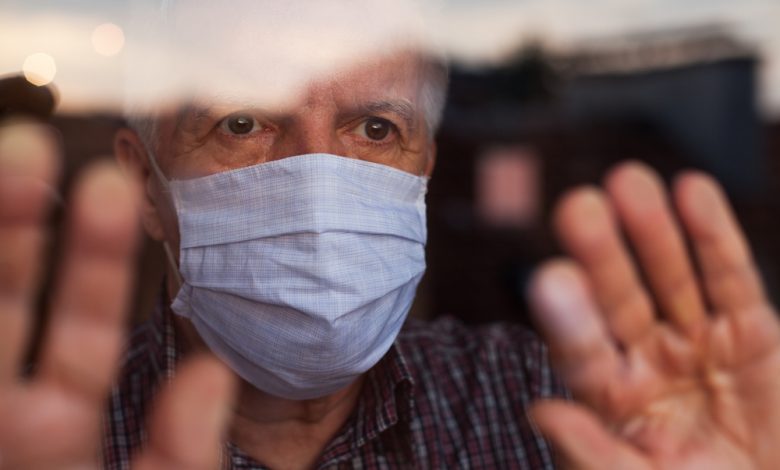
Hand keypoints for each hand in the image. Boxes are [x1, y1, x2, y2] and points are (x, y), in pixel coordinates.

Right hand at [0, 123, 234, 468]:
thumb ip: (182, 451)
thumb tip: (211, 375)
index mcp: (62, 428)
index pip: (79, 331)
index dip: (92, 259)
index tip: (114, 186)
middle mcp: (13, 416)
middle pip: (9, 305)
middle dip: (19, 226)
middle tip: (38, 145)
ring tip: (15, 155)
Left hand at [529, 162, 779, 468]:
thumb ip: (589, 453)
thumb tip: (538, 411)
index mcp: (609, 394)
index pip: (581, 348)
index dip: (567, 315)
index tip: (548, 277)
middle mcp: (645, 357)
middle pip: (619, 298)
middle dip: (602, 253)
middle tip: (578, 206)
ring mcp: (696, 340)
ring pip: (671, 277)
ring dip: (652, 230)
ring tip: (630, 182)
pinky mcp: (749, 334)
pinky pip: (731, 280)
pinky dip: (713, 237)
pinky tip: (692, 192)